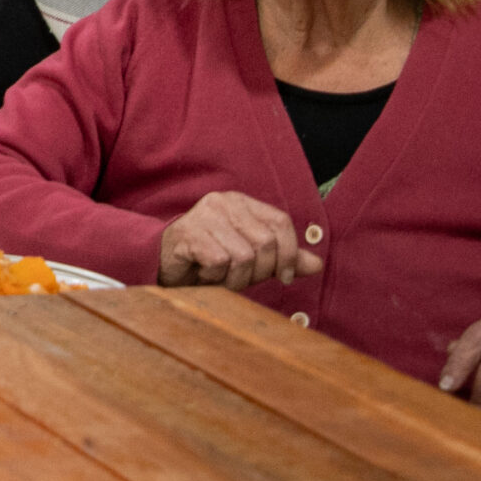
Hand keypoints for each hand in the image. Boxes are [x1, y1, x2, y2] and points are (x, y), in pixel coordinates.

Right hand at [157, 191, 321, 290]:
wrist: (163, 263)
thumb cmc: (210, 259)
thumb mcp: (252, 259)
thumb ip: (283, 258)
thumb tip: (317, 265)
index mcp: (242, 203)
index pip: (281, 222)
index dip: (289, 253)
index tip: (284, 277)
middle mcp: (224, 202)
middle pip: (265, 242)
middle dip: (260, 271)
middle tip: (242, 279)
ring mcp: (204, 215)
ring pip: (244, 255)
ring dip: (236, 278)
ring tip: (222, 277)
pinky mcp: (189, 232)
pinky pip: (221, 262)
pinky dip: (217, 277)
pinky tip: (205, 273)